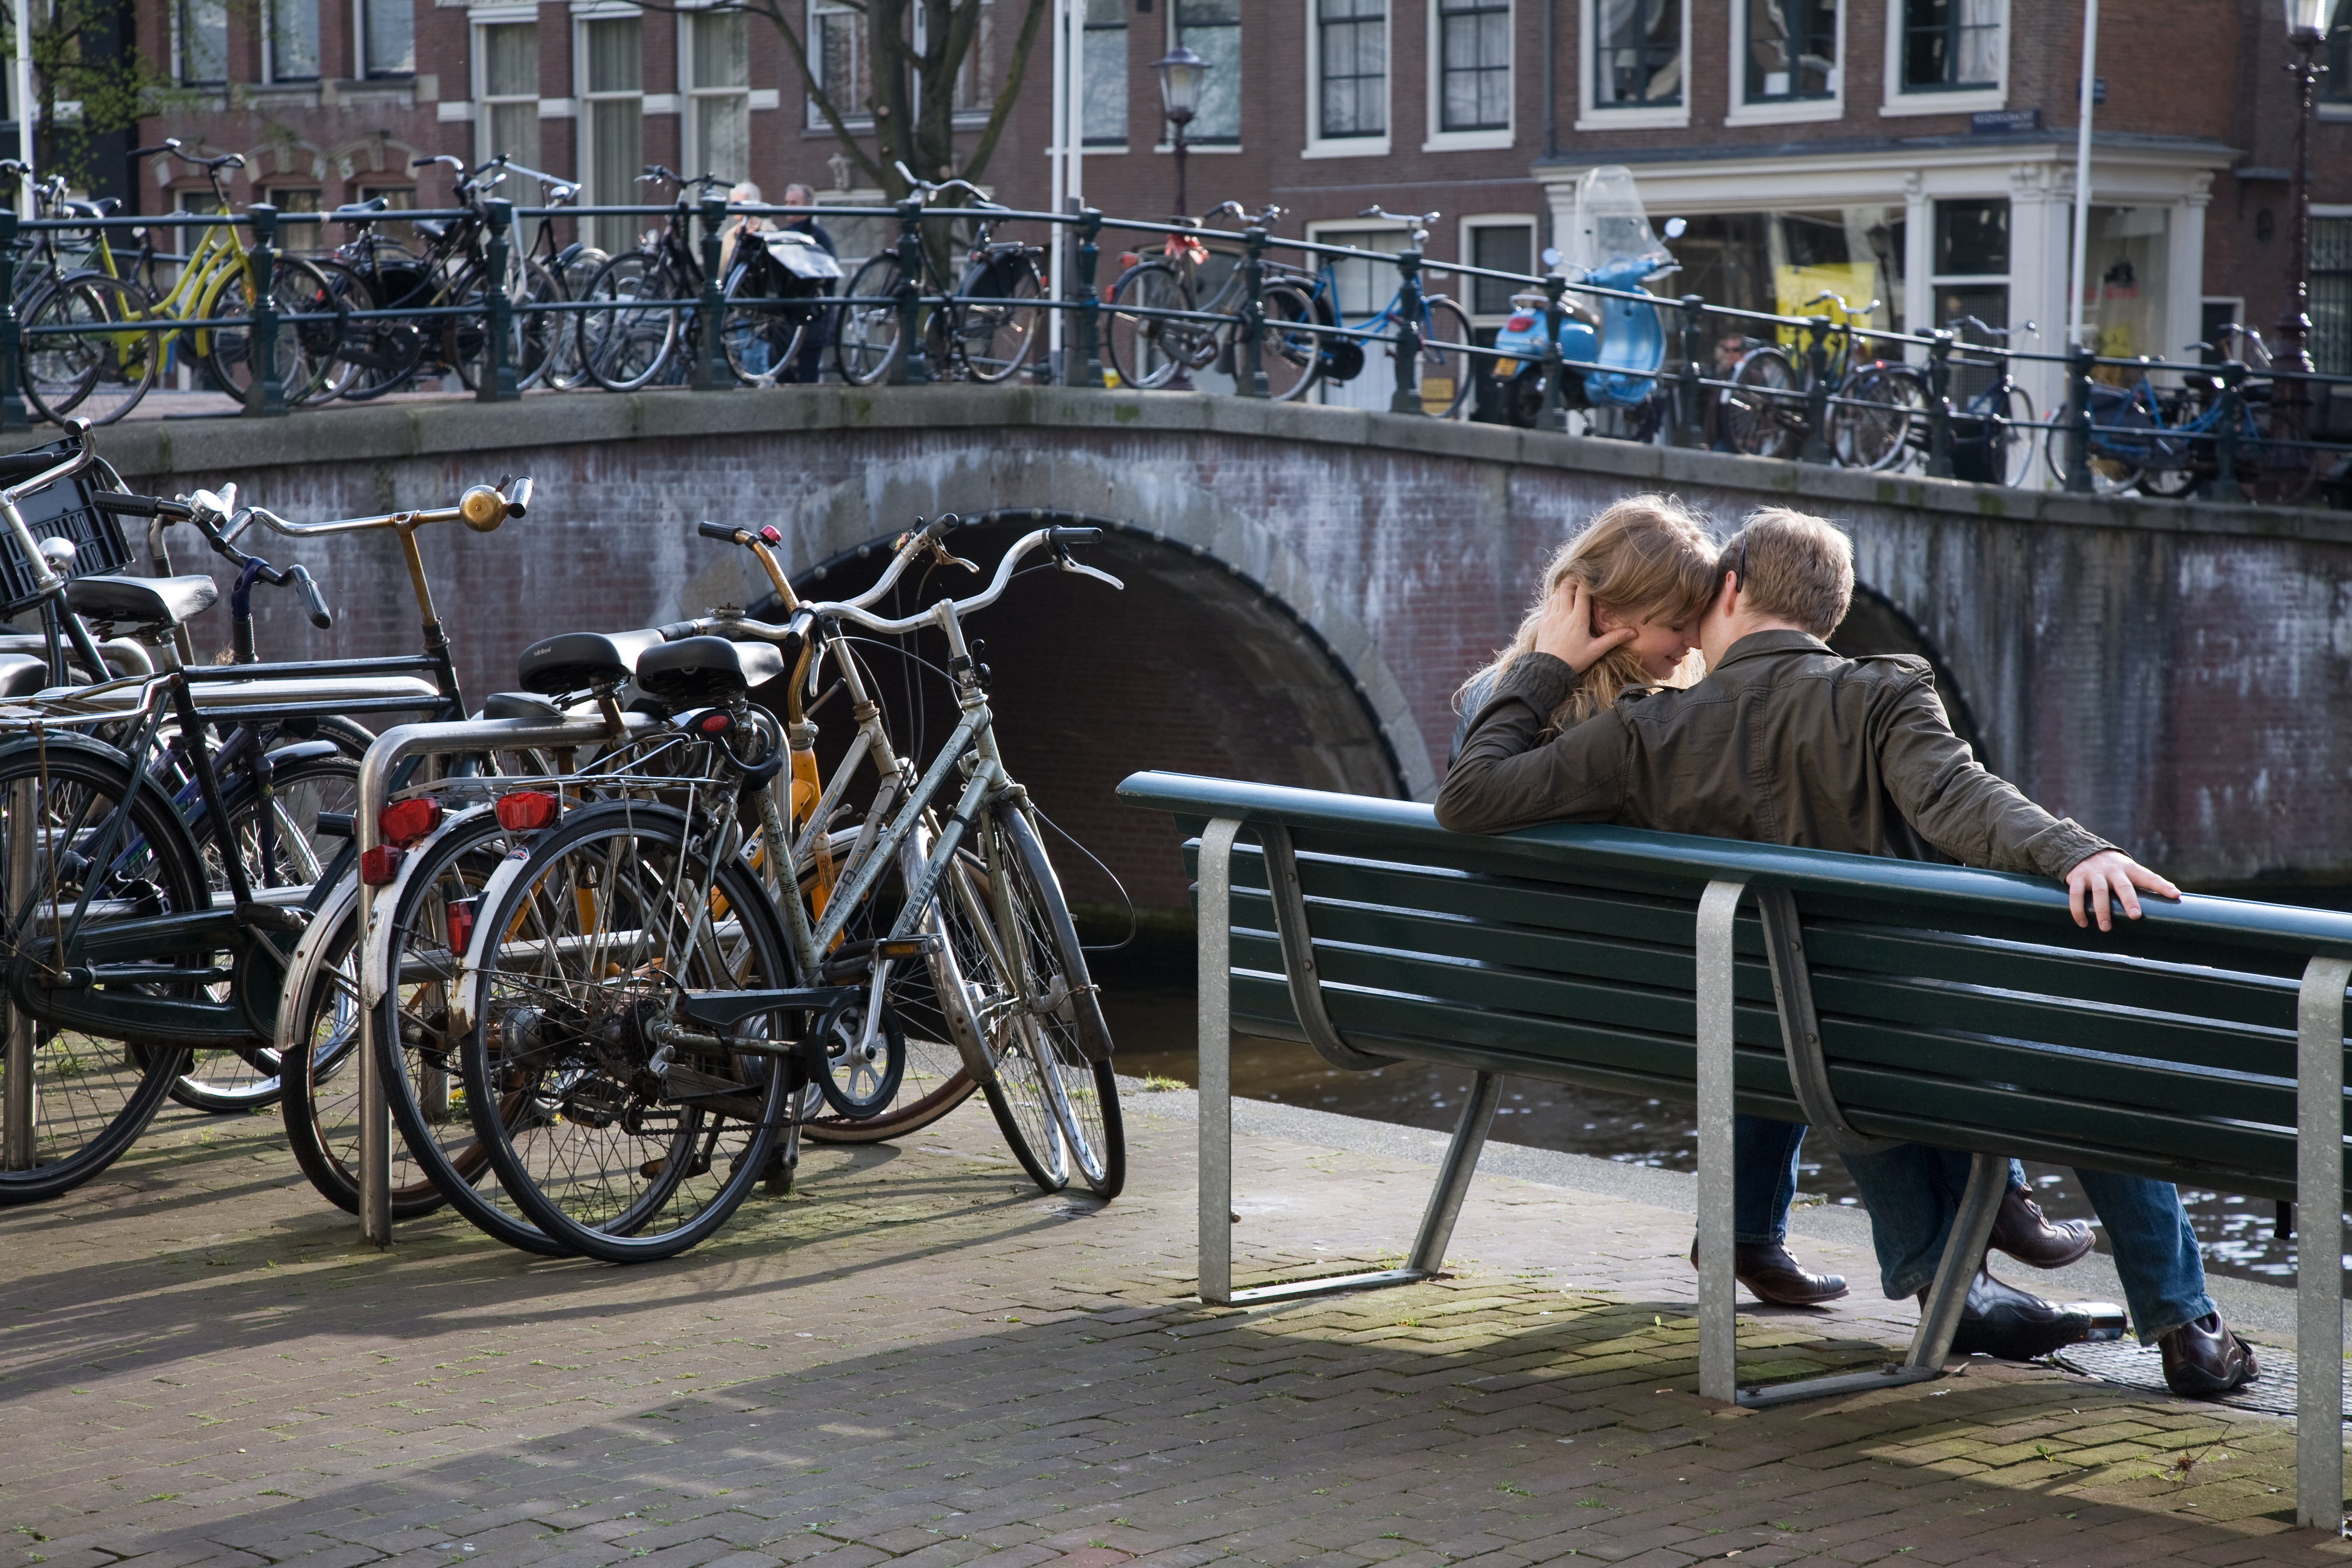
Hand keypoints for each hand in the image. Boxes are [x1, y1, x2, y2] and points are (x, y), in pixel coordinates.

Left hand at [1532, 577, 1636, 674]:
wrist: (1548, 670)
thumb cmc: (1574, 660)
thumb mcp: (1596, 650)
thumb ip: (1614, 639)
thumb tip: (1634, 633)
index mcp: (1578, 619)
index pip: (1582, 592)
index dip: (1587, 580)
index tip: (1592, 575)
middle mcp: (1563, 614)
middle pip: (1567, 587)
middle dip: (1574, 579)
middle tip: (1583, 577)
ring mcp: (1551, 616)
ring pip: (1557, 593)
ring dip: (1565, 587)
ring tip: (1574, 586)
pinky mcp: (1543, 621)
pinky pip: (1549, 602)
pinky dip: (1556, 596)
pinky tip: (1561, 599)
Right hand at [2065, 849, 2179, 931]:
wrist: (2082, 850)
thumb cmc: (2113, 870)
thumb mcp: (2129, 872)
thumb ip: (2145, 884)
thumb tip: (2174, 898)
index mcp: (2130, 869)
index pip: (2149, 877)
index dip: (2162, 886)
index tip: (2175, 894)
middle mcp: (2113, 870)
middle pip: (2123, 885)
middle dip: (2129, 900)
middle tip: (2135, 916)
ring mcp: (2094, 873)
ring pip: (2099, 891)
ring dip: (2102, 910)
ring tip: (2105, 928)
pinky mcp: (2077, 877)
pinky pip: (2076, 894)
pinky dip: (2078, 909)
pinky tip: (2082, 923)